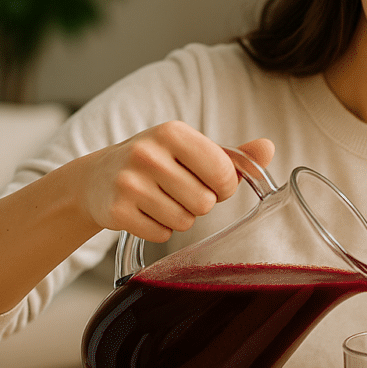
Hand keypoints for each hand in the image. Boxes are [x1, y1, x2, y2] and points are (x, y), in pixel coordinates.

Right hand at [77, 121, 274, 241]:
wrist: (98, 178)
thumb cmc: (156, 163)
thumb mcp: (190, 150)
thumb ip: (233, 155)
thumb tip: (268, 148)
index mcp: (173, 133)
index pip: (223, 173)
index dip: (224, 186)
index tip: (211, 182)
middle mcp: (148, 153)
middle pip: (205, 202)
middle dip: (199, 203)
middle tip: (179, 192)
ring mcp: (129, 182)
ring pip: (185, 221)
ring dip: (180, 217)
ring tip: (161, 200)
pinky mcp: (117, 210)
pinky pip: (162, 234)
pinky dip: (160, 228)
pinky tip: (146, 212)